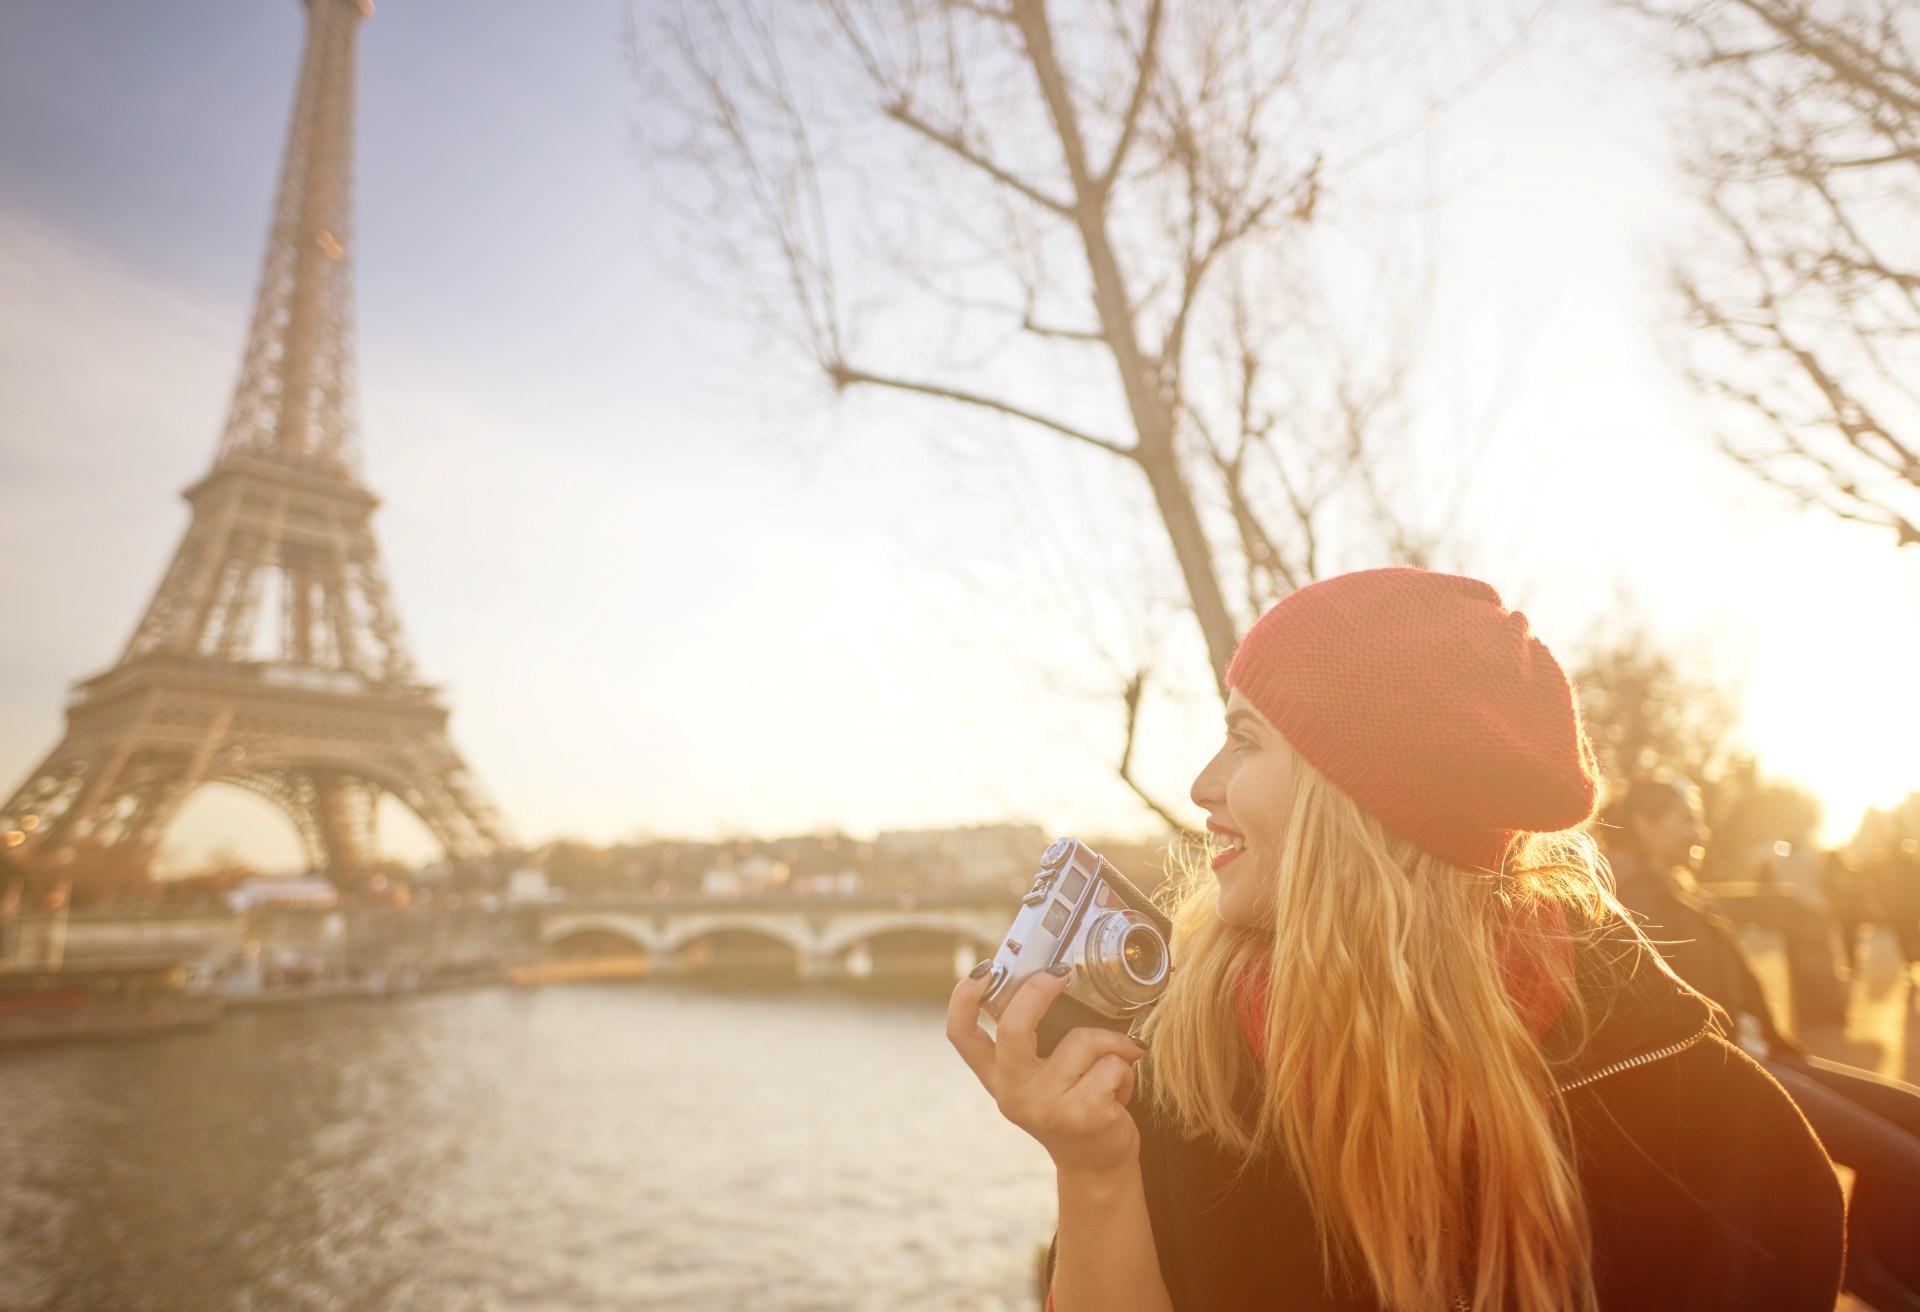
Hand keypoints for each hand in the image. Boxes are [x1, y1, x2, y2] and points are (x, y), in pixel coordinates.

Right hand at [947, 964, 1147, 1176]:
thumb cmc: (1074, 1107)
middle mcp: (1014, 1093)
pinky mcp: (1082, 1115)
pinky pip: (1112, 1064)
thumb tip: (1051, 980)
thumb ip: (1035, 1043)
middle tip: (1060, 974)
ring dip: (1111, 1044)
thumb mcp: (1041, 1078)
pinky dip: (1125, 1070)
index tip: (984, 970)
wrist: (1097, 1167)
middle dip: (1039, 990)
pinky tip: (1120, 1092)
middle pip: (1014, 1027)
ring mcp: (1045, 1106)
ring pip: (1082, 1040)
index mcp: (999, 1078)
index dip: (964, 998)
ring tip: (1112, 1066)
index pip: (961, 1035)